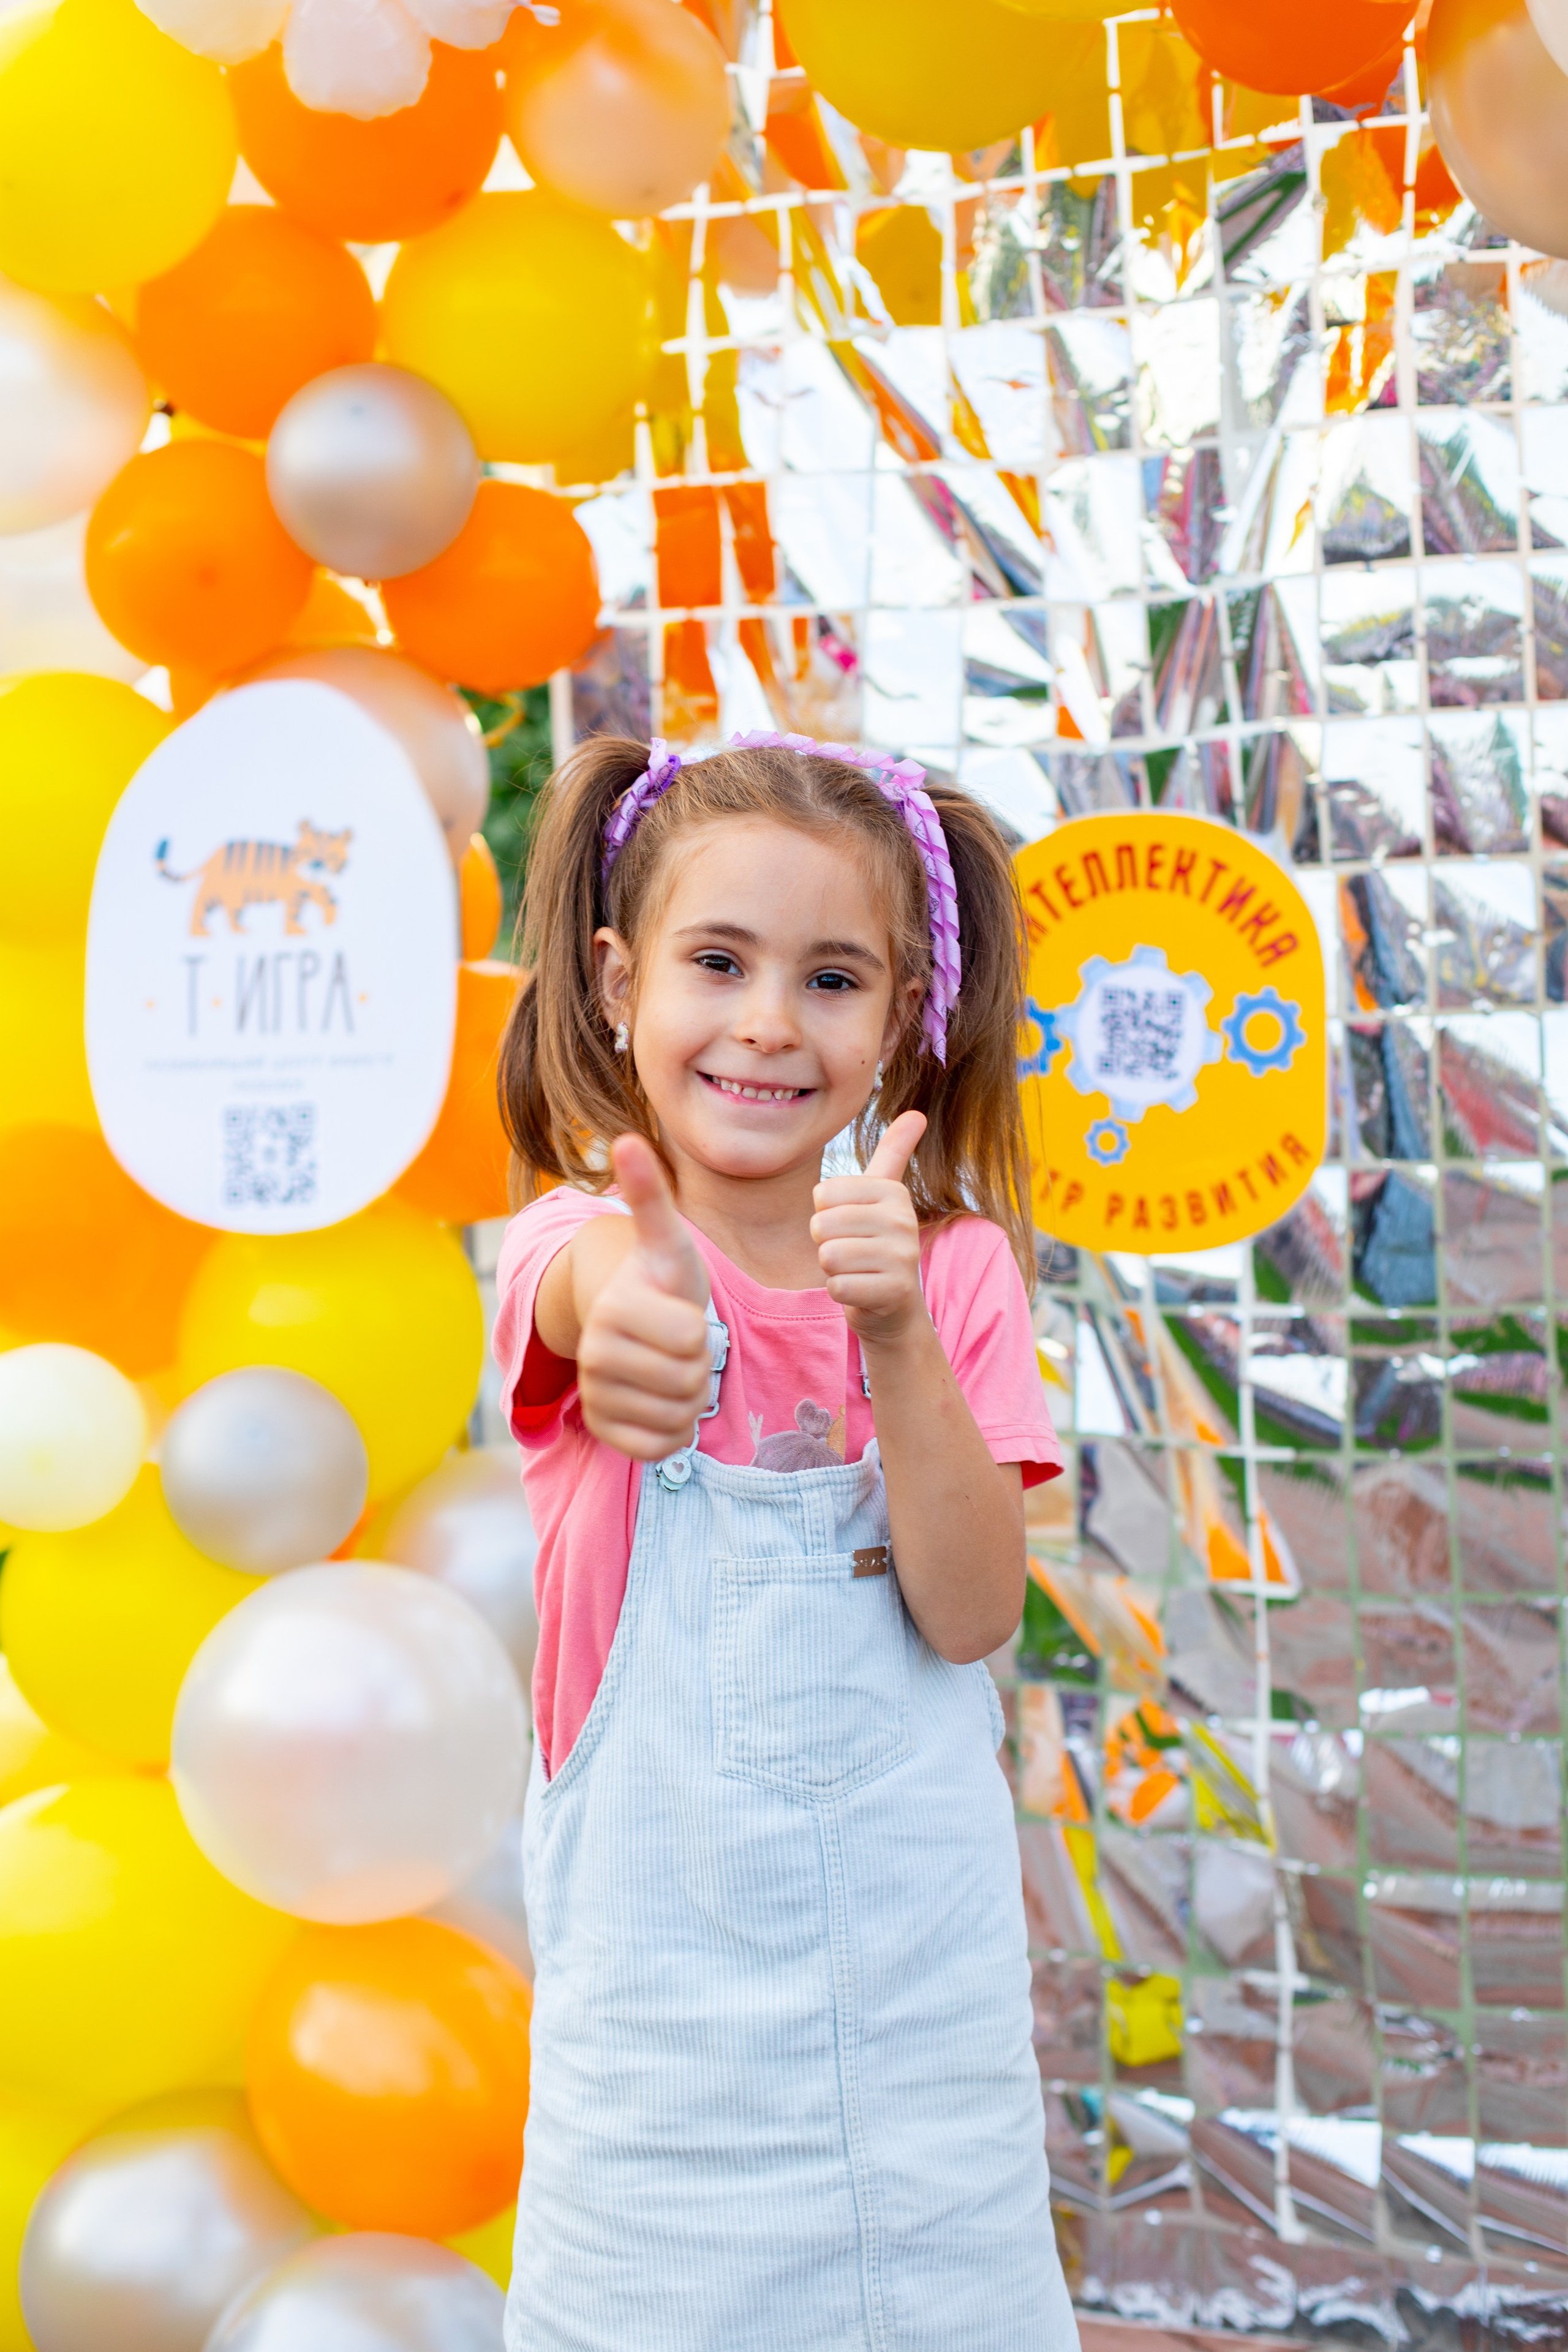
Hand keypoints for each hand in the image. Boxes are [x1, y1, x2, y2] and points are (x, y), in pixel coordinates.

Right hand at [577, 1135, 711, 1460]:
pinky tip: (663, 1400)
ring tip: (673, 1367)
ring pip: (678, 1414)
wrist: (640, 1325)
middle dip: (698, 1365)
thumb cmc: (664, 1281)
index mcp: (612, 1311)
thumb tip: (625, 1139)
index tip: (681, 1314)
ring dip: (690, 1396)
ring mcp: (596, 1397)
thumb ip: (649, 1193)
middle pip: (688, 1380)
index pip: (692, 1340)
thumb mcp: (667, 1238)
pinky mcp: (606, 1433)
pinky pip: (662, 1446)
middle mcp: (593, 1357)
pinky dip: (675, 1429)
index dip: (702, 1330)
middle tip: (681, 1344)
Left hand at [810, 1110, 927, 1343]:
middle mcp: (903, 1220)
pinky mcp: (893, 1292)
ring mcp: (902, 1257)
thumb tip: (917, 1113)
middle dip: (826, 1244)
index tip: (851, 1227)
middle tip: (852, 1253)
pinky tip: (861, 1292)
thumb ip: (894, 1154)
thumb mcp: (883, 1197)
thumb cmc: (876, 1245)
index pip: (822, 1195)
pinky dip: (841, 1293)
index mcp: (892, 1192)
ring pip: (828, 1256)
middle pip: (822, 1225)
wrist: (894, 1307)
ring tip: (857, 1271)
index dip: (825, 1215)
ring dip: (834, 1269)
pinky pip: (837, 1287)